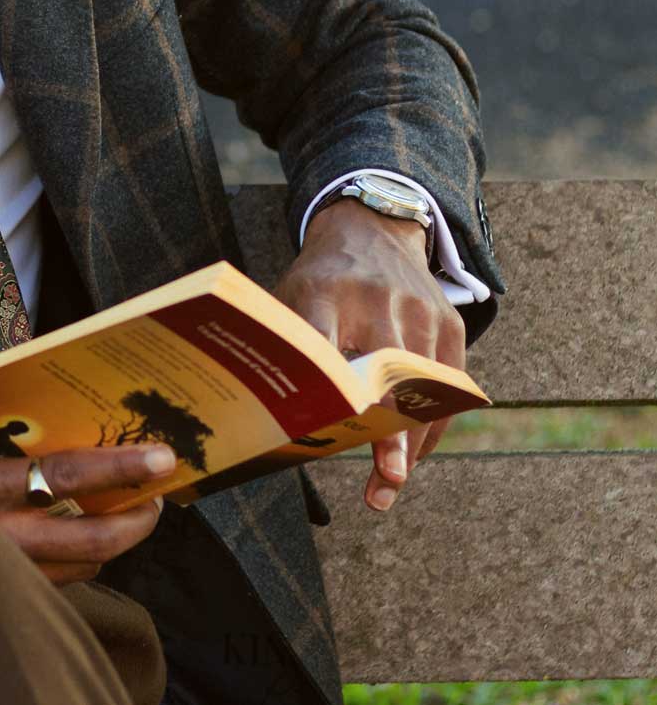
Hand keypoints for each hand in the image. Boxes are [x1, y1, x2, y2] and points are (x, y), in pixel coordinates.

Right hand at [0, 420, 175, 583]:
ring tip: (132, 511)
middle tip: (160, 497)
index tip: (164, 458)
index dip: (123, 468)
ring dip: (113, 541)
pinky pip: (55, 581)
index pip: (69, 477)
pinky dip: (80, 559)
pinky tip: (86, 534)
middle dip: (138, 520)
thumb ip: (6, 435)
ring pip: (80, 568)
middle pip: (92, 542)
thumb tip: (71, 423)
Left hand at [273, 198, 465, 512]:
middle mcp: (375, 298)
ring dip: (413, 441)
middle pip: (386, 372)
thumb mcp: (290, 296)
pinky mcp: (448, 321)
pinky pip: (448, 385)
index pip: (323, 340)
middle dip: (390, 429)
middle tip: (388, 479)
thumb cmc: (319, 278)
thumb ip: (285, 345)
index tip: (331, 427)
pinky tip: (413, 455)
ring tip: (393, 484)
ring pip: (424, 387)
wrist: (372, 227)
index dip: (330, 387)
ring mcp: (418, 309)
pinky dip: (432, 424)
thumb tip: (262, 419)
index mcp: (323, 292)